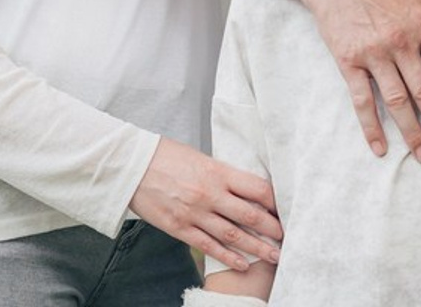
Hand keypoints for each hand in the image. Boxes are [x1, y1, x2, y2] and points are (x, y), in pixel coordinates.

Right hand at [129, 138, 281, 272]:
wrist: (132, 166)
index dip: (274, 201)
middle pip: (249, 215)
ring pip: (233, 235)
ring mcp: (195, 213)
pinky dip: (228, 257)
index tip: (284, 209)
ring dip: (256, 247)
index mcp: (217, 171)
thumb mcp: (199, 158)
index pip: (256, 188)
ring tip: (274, 256)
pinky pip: (209, 246)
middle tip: (287, 237)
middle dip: (272, 228)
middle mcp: (210, 193)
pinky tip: (242, 264)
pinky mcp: (180, 228)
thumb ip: (221, 173)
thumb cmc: (166, 156)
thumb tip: (243, 186)